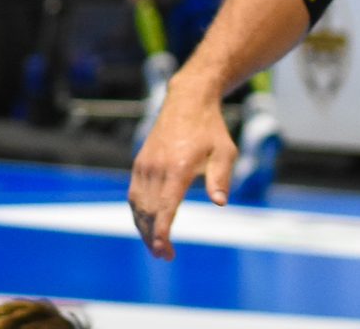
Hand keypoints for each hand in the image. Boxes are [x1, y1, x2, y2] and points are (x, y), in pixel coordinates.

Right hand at [128, 79, 235, 259]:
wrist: (186, 102)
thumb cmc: (210, 129)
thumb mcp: (225, 151)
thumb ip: (221, 177)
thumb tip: (220, 202)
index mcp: (177, 167)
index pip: (166, 206)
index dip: (163, 231)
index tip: (163, 250)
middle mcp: (156, 168)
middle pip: (148, 211)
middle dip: (153, 236)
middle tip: (164, 257)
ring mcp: (144, 165)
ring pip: (137, 204)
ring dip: (143, 227)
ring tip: (154, 246)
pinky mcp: (140, 163)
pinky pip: (134, 194)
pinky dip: (138, 212)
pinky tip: (146, 224)